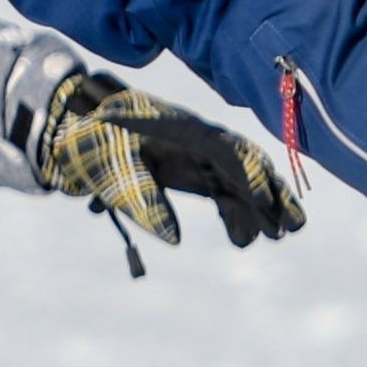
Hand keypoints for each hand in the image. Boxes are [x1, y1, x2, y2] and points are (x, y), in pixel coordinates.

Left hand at [33, 67, 305, 254]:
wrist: (72, 126)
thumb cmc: (92, 141)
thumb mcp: (110, 165)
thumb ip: (140, 196)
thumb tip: (174, 239)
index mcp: (183, 130)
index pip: (228, 153)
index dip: (251, 178)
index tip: (266, 206)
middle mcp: (197, 138)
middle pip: (244, 164)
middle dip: (272, 193)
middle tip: (294, 227)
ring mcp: (195, 153)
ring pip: (237, 179)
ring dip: (260, 207)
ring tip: (278, 237)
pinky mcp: (188, 168)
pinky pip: (220, 190)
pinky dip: (235, 212)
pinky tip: (244, 239)